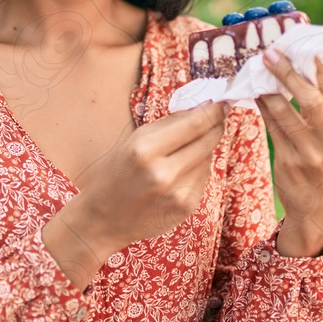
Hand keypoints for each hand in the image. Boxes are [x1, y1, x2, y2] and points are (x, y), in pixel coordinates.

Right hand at [43, 101, 225, 289]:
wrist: (101, 220)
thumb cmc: (113, 175)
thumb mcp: (132, 141)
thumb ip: (167, 125)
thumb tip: (199, 108)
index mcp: (144, 149)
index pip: (194, 124)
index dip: (213, 111)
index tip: (221, 102)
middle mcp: (163, 172)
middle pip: (207, 141)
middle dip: (215, 126)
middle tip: (217, 116)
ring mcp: (177, 193)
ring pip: (207, 159)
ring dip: (203, 149)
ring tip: (183, 151)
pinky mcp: (185, 208)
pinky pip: (202, 178)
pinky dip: (197, 170)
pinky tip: (179, 173)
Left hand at [255, 51, 322, 257]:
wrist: (317, 206)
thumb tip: (305, 64)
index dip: (317, 69)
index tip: (301, 49)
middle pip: (310, 99)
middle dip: (287, 73)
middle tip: (270, 53)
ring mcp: (312, 155)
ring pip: (284, 111)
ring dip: (268, 87)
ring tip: (257, 69)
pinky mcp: (289, 162)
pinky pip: (271, 126)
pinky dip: (262, 106)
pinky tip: (255, 92)